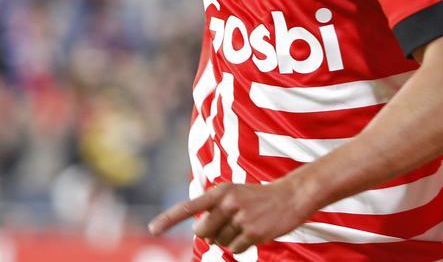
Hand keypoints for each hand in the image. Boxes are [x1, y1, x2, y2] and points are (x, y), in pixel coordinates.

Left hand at [148, 181, 309, 253]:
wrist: (290, 196)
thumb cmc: (257, 197)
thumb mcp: (233, 194)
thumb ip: (215, 211)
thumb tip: (203, 236)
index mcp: (219, 192)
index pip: (188, 207)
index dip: (169, 219)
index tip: (152, 229)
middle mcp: (227, 203)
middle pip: (203, 231)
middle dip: (209, 234)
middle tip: (225, 226)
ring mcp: (240, 218)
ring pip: (220, 242)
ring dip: (229, 239)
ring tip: (245, 224)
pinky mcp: (253, 232)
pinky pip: (235, 249)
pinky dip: (241, 246)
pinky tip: (252, 232)